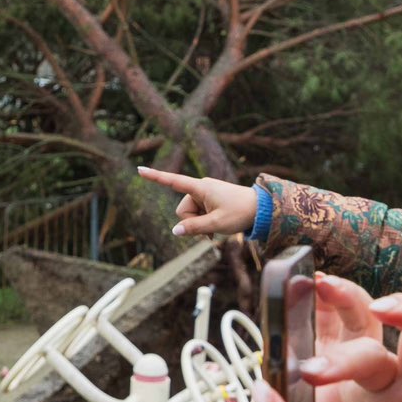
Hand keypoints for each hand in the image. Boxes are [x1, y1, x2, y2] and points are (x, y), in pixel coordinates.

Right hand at [136, 165, 259, 237]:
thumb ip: (194, 228)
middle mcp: (201, 188)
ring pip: (191, 214)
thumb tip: (175, 231)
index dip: (155, 177)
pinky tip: (217, 226)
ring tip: (217, 227)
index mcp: (201, 188)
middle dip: (192, 223)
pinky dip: (204, 222)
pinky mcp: (211, 199)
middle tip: (211, 229)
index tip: (139, 169)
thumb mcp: (216, 224)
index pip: (173, 181)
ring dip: (200, 224)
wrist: (262, 208)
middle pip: (183, 210)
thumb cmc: (241, 213)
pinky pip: (199, 213)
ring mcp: (206, 194)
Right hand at [298, 276, 401, 401]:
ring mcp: (352, 390)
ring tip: (296, 289)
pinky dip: (296, 329)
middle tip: (307, 375)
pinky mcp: (318, 399)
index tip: (381, 310)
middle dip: (340, 348)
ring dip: (322, 304)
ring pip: (344, 326)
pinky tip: (279, 317)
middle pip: (372, 336)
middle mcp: (388, 390)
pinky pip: (309, 351)